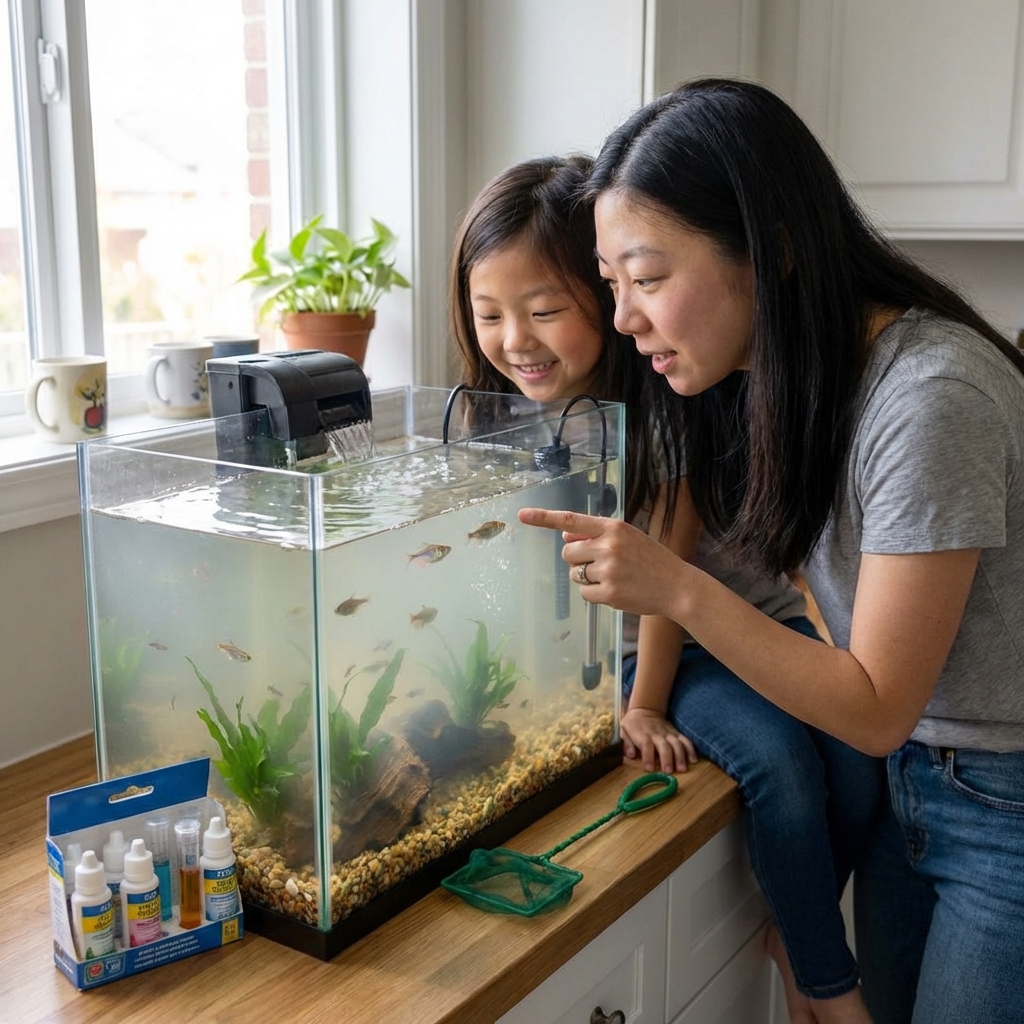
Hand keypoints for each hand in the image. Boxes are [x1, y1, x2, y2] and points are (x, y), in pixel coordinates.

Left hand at [517, 508, 688, 617]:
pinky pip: (584, 593)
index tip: (522, 515)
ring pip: (575, 574)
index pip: (570, 520)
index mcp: (613, 527)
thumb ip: (596, 534)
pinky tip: (617, 590)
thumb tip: (566, 534)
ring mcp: (608, 570)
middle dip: (578, 559)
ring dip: (588, 577)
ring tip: (616, 577)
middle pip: (568, 552)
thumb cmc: (652, 560)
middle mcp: (608, 545)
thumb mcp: (628, 538)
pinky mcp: (608, 593)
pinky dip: (595, 594)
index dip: (543, 518)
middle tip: (601, 563)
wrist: (678, 586)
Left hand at [620, 707, 697, 773]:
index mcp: (643, 734)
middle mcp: (657, 734)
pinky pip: (685, 740)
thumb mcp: (623, 730)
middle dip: (667, 758)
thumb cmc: (633, 724)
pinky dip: (691, 749)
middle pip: (664, 745)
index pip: (646, 745)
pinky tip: (693, 760)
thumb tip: (630, 754)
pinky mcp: (677, 733)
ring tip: (682, 768)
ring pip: (677, 743)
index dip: (648, 756)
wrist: (645, 710)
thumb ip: (626, 743)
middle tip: (669, 771)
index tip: (649, 768)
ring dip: (681, 756)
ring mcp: (669, 733)